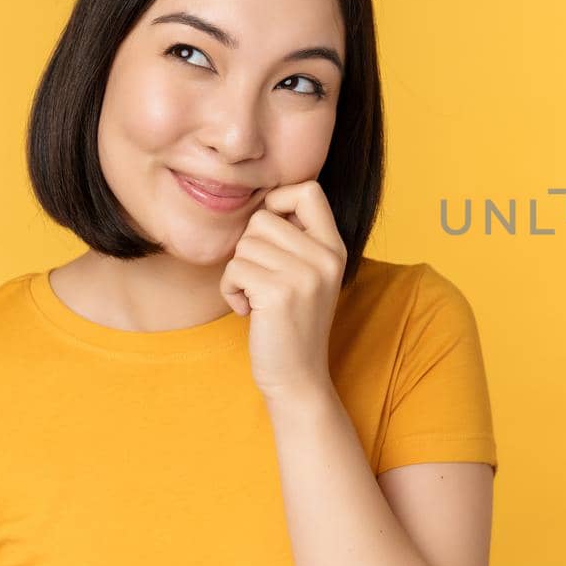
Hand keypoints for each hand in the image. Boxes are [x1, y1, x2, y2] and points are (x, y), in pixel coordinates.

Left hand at [220, 180, 348, 398]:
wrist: (298, 376)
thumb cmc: (292, 323)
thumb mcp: (308, 275)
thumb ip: (296, 239)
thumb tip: (262, 200)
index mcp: (335, 247)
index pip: (309, 190)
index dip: (278, 200)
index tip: (270, 232)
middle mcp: (326, 256)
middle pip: (263, 218)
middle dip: (249, 247)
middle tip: (260, 278)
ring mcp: (305, 274)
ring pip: (244, 244)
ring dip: (238, 272)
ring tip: (255, 297)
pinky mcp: (279, 293)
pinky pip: (234, 268)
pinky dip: (231, 290)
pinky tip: (247, 310)